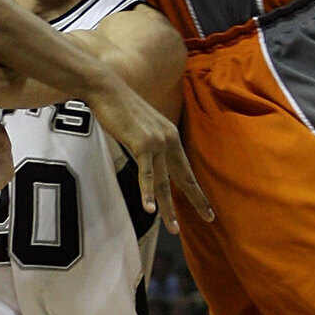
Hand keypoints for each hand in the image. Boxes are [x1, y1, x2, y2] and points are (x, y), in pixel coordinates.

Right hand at [90, 72, 211, 234]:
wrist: (107, 88)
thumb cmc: (119, 106)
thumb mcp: (140, 124)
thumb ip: (147, 140)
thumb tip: (146, 152)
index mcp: (170, 136)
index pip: (185, 169)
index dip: (196, 190)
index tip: (206, 207)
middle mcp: (168, 140)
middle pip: (183, 178)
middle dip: (196, 200)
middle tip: (208, 218)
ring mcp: (156, 142)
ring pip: (165, 182)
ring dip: (168, 208)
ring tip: (173, 227)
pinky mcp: (141, 144)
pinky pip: (146, 174)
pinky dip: (147, 192)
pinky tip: (149, 209)